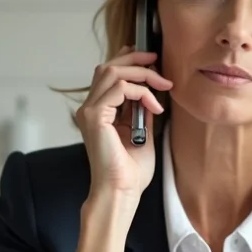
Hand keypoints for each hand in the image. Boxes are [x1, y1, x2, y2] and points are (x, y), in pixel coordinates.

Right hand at [76, 46, 172, 200]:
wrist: (121, 191)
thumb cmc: (131, 172)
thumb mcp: (143, 133)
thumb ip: (142, 111)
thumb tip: (152, 91)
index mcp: (99, 113)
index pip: (109, 75)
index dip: (129, 62)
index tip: (152, 62)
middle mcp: (90, 109)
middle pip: (108, 67)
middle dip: (135, 59)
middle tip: (157, 61)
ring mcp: (89, 111)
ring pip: (113, 71)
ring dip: (142, 73)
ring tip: (162, 83)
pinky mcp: (95, 116)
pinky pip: (120, 87)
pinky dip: (141, 92)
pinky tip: (154, 106)